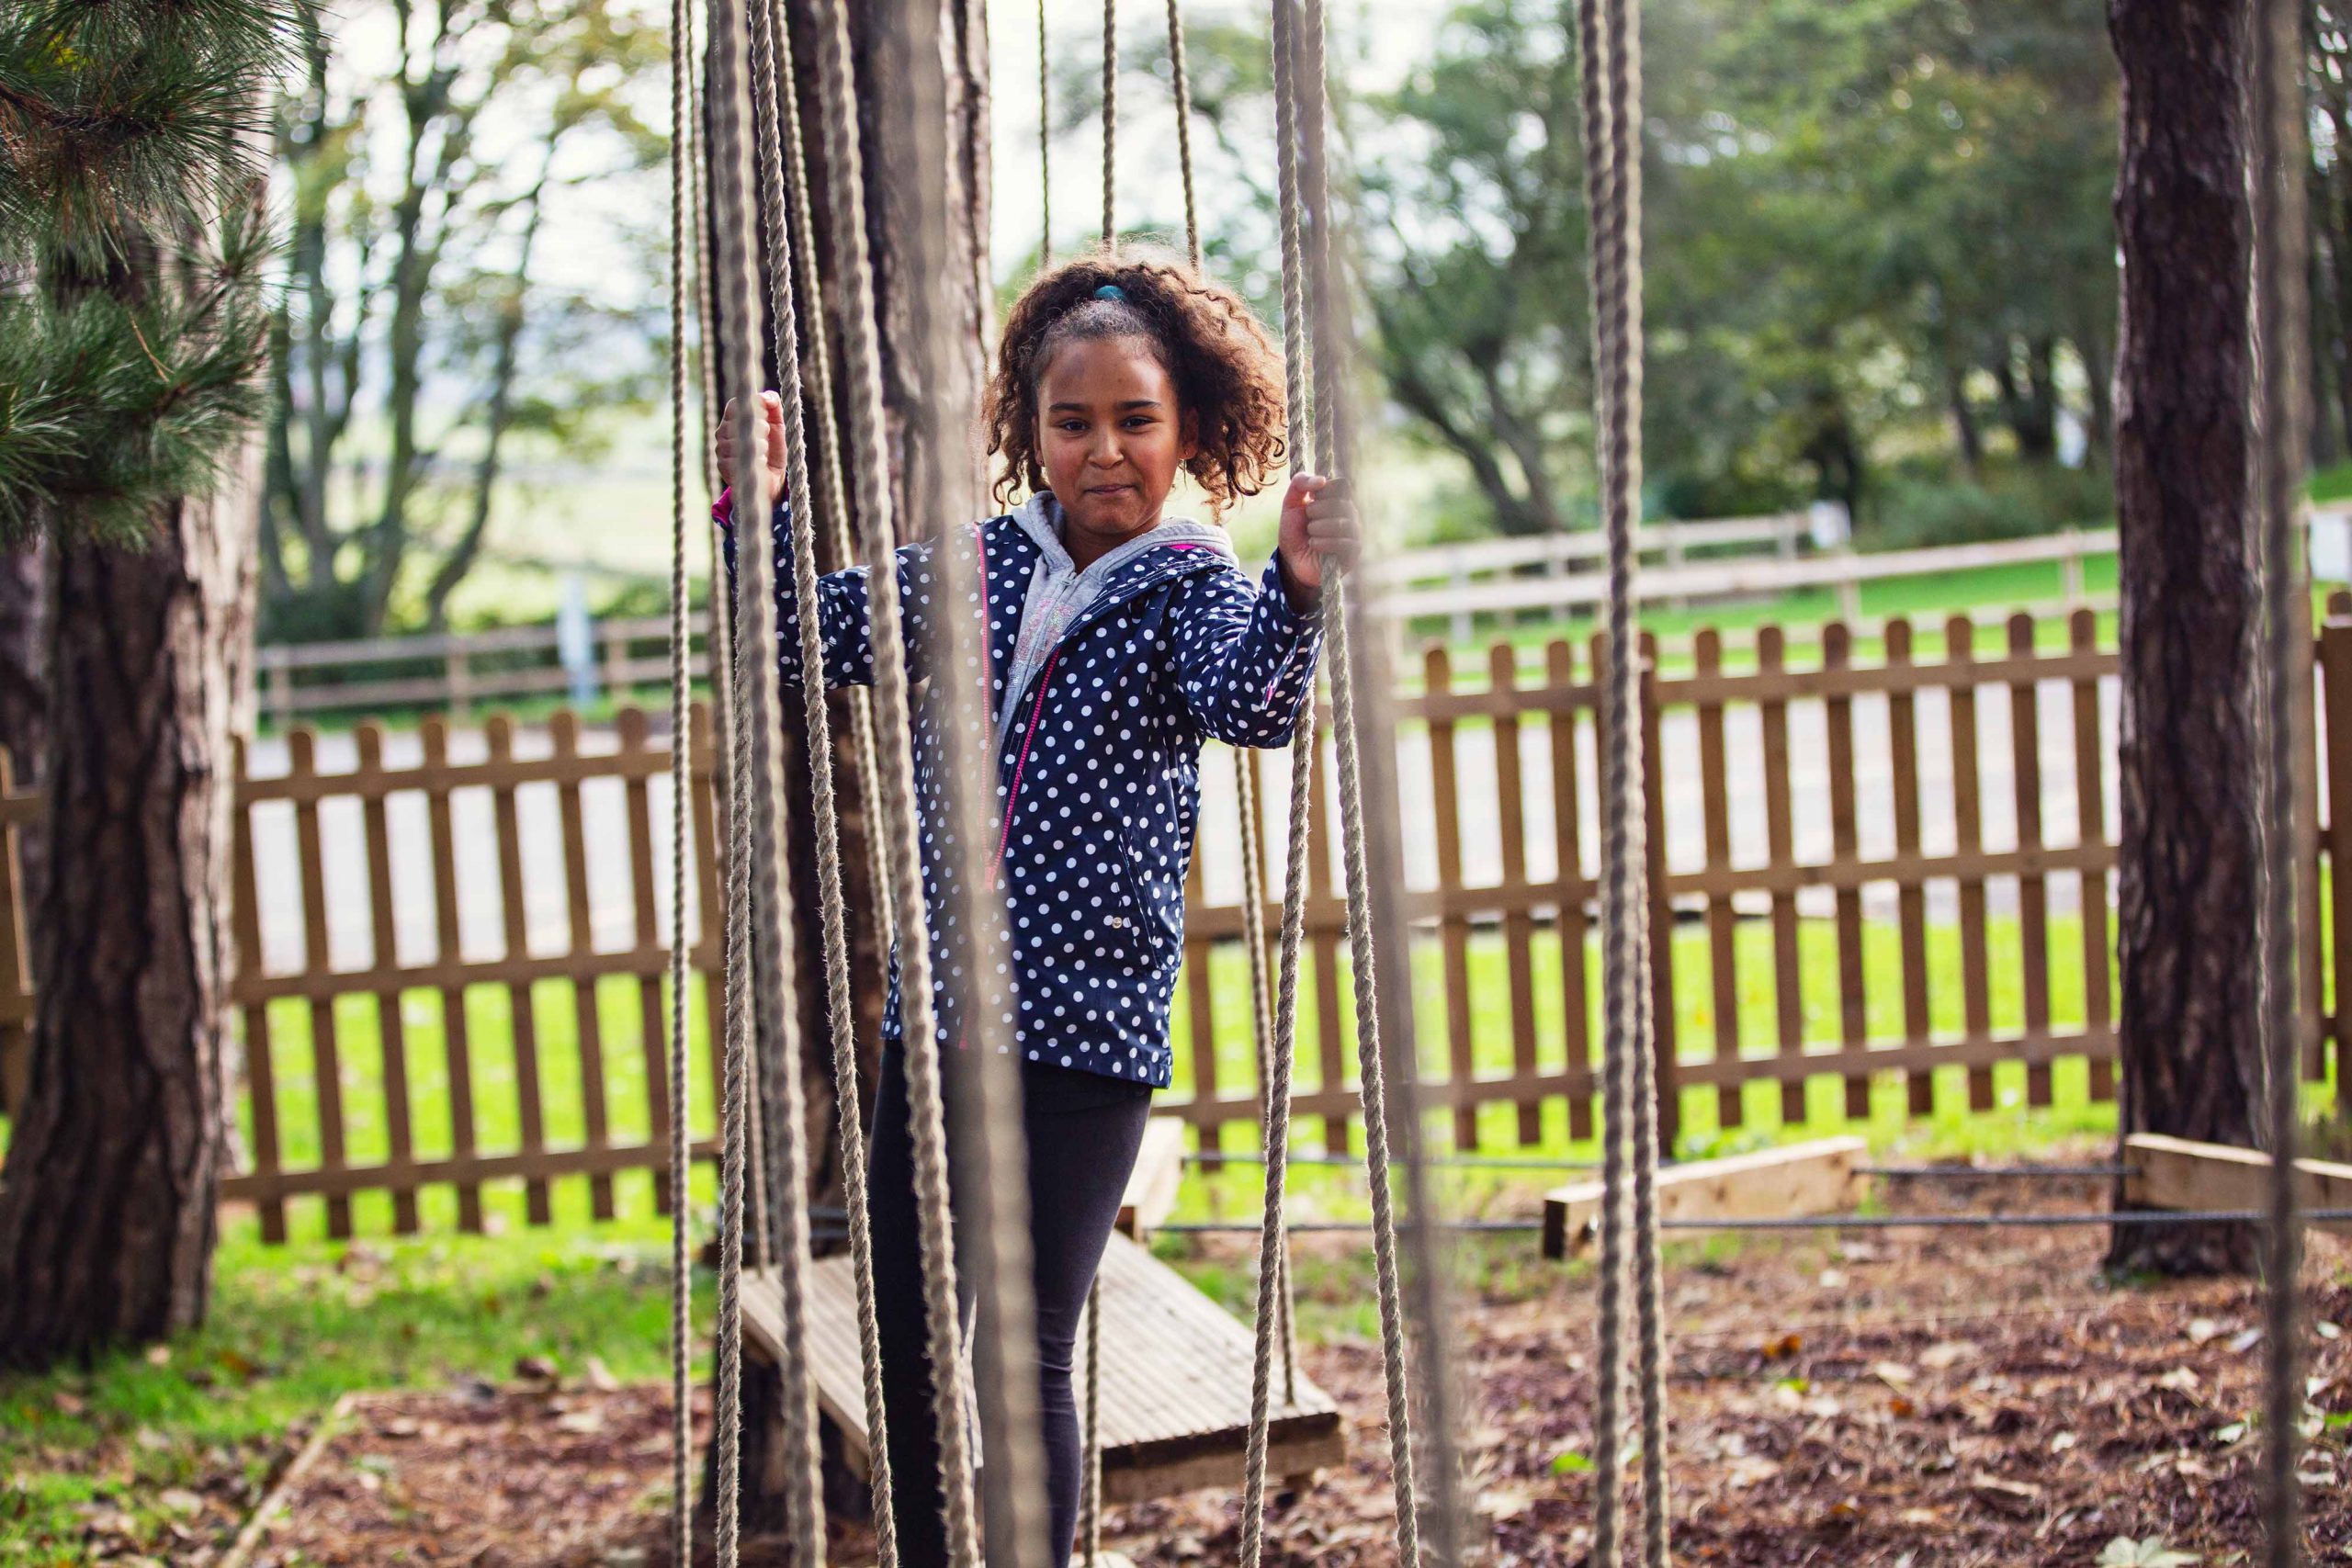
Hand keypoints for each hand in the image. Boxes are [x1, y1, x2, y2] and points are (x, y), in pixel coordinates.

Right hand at [715, 390, 786, 502]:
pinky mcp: (723, 466)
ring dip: (760, 445)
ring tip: (764, 451)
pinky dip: (757, 460)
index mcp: (733, 419)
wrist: (773, 478)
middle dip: (761, 427)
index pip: (734, 405)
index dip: (752, 406)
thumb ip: (773, 404)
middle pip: (739, 421)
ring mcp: (721, 449)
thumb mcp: (778, 424)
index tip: (766, 415)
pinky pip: (740, 458)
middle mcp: (722, 433)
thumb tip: (766, 396)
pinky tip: (760, 463)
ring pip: (740, 440)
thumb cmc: (773, 448)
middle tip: (767, 435)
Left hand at [1276, 472, 1358, 598]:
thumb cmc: (1294, 530)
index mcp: (1339, 499)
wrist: (1291, 559)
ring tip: (1310, 534)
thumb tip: (1322, 480)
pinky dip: (1323, 543)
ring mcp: (1354, 534)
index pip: (1342, 485)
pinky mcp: (1353, 553)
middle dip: (1315, 511)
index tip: (1311, 499)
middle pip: (1340, 503)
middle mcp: (1351, 514)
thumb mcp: (1291, 503)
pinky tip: (1314, 545)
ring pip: (1342, 524)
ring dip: (1317, 528)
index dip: (1323, 491)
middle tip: (1308, 520)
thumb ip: (1300, 483)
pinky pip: (1344, 544)